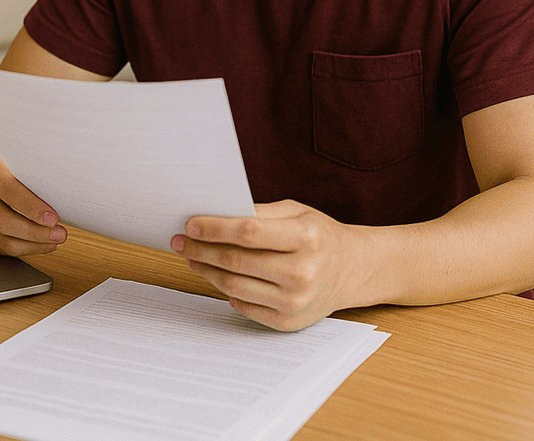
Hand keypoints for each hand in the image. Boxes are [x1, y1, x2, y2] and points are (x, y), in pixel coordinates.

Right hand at [0, 147, 66, 255]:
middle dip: (35, 231)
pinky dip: (24, 248)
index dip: (31, 207)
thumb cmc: (21, 162)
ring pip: (0, 237)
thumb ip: (42, 168)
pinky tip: (42, 243)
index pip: (7, 189)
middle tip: (59, 233)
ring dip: (32, 244)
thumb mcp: (29, 157)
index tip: (53, 218)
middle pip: (1, 219)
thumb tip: (70, 184)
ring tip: (54, 240)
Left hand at [171, 200, 365, 331]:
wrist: (353, 270)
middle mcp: (302, 272)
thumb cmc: (319, 235)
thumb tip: (215, 216)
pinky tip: (218, 277)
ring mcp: (296, 301)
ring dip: (207, 271)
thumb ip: (259, 213)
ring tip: (194, 259)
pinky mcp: (288, 322)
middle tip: (181, 242)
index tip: (190, 224)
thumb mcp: (297, 212)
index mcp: (306, 238)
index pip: (248, 232)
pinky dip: (227, 291)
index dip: (214, 228)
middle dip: (202, 250)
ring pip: (234, 285)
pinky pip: (245, 306)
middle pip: (237, 261)